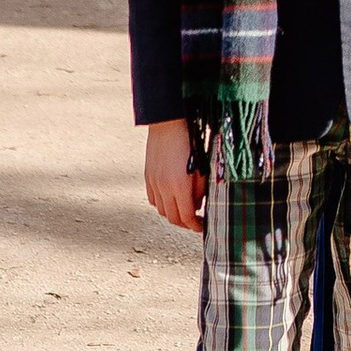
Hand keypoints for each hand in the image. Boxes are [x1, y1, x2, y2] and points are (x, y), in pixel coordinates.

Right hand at [143, 118, 205, 234]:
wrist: (169, 123)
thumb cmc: (190, 141)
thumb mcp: (202, 167)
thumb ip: (200, 190)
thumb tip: (197, 204)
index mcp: (179, 186)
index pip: (187, 217)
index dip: (196, 226)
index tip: (202, 227)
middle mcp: (164, 188)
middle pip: (172, 218)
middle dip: (185, 223)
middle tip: (195, 221)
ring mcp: (153, 182)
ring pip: (161, 210)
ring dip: (173, 214)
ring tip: (183, 209)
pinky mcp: (147, 176)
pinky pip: (153, 199)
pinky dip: (161, 204)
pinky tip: (170, 198)